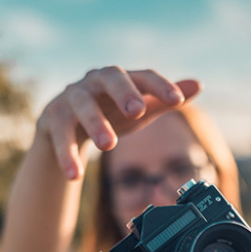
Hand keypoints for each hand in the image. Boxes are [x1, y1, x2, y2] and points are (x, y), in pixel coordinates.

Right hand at [37, 66, 202, 179]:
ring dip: (95, 124)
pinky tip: (75, 175)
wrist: (63, 125)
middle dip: (124, 93)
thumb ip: (164, 100)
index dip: (160, 86)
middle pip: (110, 78)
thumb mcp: (138, 110)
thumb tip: (198, 84)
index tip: (178, 99)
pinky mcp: (52, 117)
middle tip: (137, 111)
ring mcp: (71, 96)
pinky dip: (67, 155)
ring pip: (82, 106)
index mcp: (120, 78)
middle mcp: (95, 81)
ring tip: (109, 145)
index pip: (143, 75)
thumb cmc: (109, 113)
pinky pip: (60, 135)